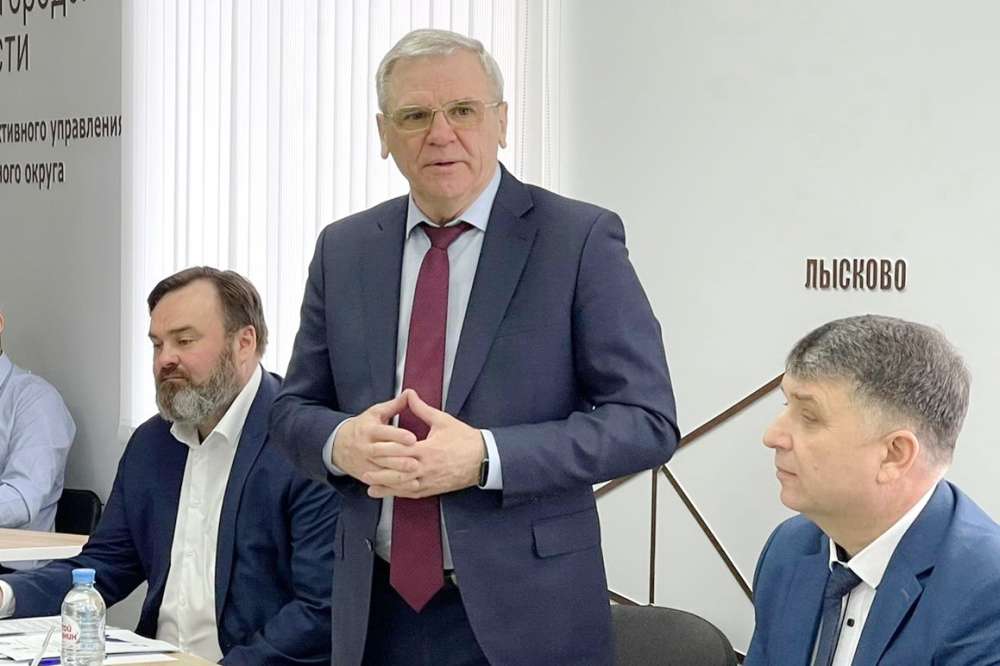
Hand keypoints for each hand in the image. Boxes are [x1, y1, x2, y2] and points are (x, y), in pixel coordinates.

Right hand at [331, 393, 416, 481]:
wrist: (338, 445)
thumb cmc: (362, 427)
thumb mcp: (375, 413)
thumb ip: (394, 405)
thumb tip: (410, 393)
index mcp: (369, 430)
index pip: (383, 432)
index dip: (397, 435)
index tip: (412, 438)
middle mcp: (366, 447)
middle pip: (381, 453)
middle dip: (399, 457)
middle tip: (416, 461)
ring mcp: (365, 462)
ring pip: (381, 470)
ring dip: (398, 474)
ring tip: (414, 473)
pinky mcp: (367, 475)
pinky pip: (380, 482)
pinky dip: (394, 485)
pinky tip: (408, 485)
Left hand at [363, 390, 484, 498]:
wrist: (484, 458)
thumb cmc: (464, 438)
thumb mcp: (443, 420)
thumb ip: (422, 409)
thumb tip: (409, 394)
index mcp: (428, 450)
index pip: (402, 452)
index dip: (385, 452)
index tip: (371, 450)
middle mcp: (427, 468)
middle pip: (399, 473)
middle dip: (381, 473)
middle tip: (363, 471)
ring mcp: (430, 481)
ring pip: (404, 487)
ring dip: (387, 488)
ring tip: (370, 487)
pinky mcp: (434, 489)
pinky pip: (414, 493)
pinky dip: (400, 494)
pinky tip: (390, 494)